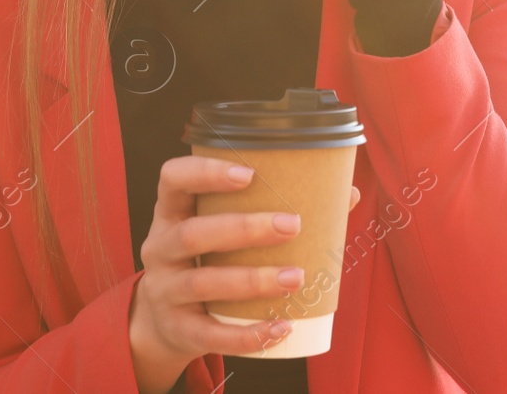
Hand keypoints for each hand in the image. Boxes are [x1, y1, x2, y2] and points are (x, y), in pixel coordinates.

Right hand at [128, 155, 360, 393]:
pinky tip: (282, 327)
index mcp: (171, 212)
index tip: (249, 174)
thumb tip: (347, 193)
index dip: (206, 172)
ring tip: (296, 278)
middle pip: (193, 234)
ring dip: (252, 280)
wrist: (164, 320)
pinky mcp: (178, 329)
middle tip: (293, 225)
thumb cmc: (209, 259)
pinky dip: (248, 334)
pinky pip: (210, 334)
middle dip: (244, 228)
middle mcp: (159, 247)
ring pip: (203, 283)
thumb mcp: (221, 230)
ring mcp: (164, 290)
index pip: (173, 179)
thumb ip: (273, 208)